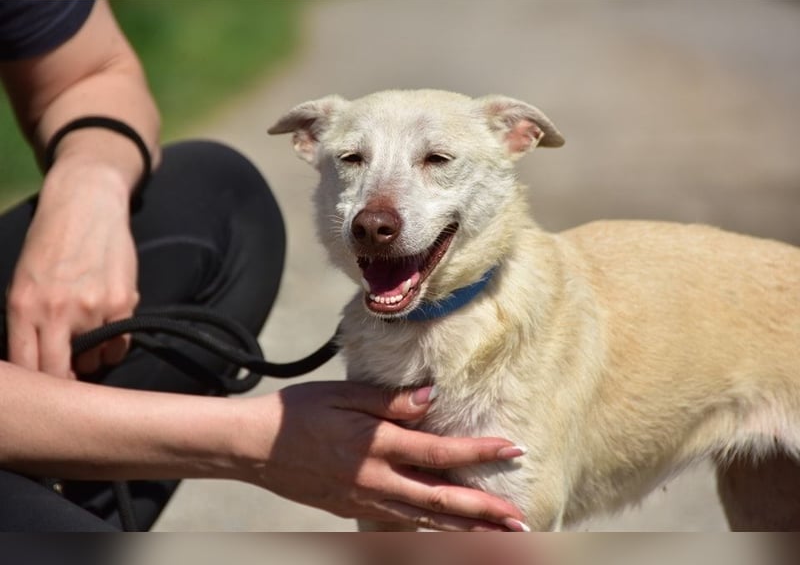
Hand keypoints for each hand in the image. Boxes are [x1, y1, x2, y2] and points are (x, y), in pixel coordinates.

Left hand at [6, 158, 138, 377]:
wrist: (86, 204)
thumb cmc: (50, 243)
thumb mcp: (22, 281)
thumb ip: (26, 321)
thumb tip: (37, 360)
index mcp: (23, 307)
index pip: (26, 368)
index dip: (37, 388)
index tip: (43, 391)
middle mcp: (57, 312)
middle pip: (58, 373)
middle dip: (63, 382)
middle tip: (67, 377)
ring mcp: (93, 308)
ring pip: (94, 360)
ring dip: (91, 359)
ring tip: (88, 340)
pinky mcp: (123, 302)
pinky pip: (120, 344)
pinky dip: (114, 346)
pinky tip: (107, 331)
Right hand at [239, 381, 528, 531]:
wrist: (254, 447)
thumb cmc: (300, 412)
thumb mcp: (344, 394)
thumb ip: (390, 401)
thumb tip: (432, 399)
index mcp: (376, 445)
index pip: (439, 453)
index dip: (480, 453)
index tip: (514, 450)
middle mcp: (375, 479)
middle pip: (440, 501)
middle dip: (484, 512)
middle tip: (521, 521)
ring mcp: (364, 500)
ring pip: (424, 521)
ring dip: (464, 529)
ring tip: (497, 535)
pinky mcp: (353, 509)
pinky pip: (400, 524)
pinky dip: (430, 532)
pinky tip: (448, 533)